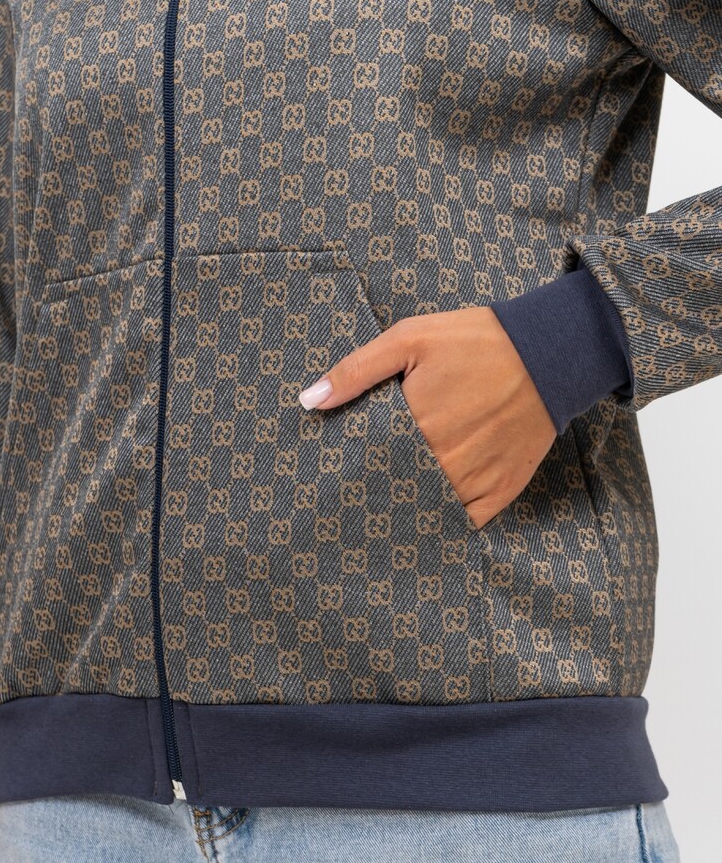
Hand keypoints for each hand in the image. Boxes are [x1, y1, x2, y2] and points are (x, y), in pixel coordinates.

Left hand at [297, 305, 557, 528]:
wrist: (552, 350)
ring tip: (386, 516)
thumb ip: (357, 370)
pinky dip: (449, 524)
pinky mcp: (504, 488)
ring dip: (409, 513)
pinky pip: (469, 523)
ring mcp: (476, 479)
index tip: (334, 480)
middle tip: (353, 503)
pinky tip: (430, 520)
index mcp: (416, 426)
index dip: (351, 473)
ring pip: (429, 512)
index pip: (368, 465)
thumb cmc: (476, 340)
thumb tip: (309, 401)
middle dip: (376, 497)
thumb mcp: (410, 338)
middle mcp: (444, 460)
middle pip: (396, 492)